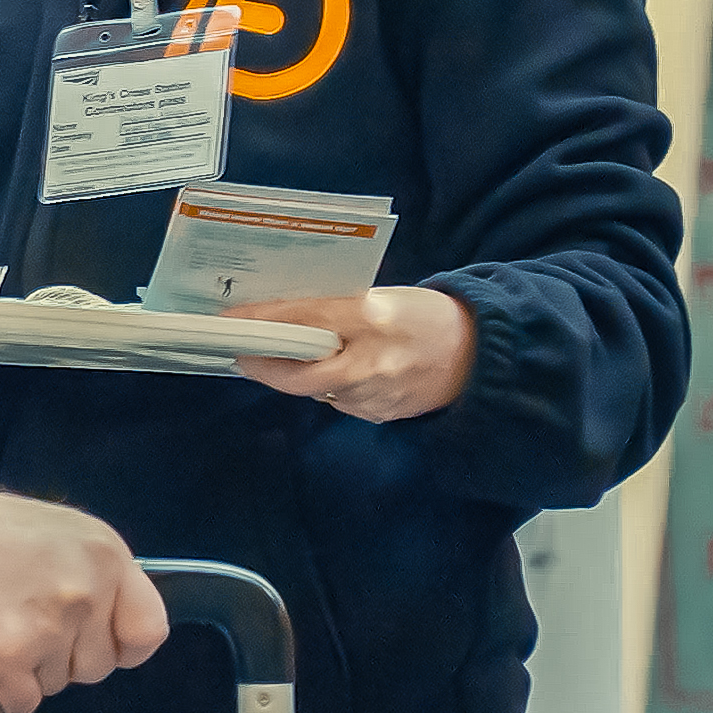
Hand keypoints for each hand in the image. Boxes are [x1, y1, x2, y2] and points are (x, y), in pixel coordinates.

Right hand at [0, 486, 168, 712]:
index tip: (101, 645)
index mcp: (105, 555)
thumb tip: (102, 610)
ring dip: (30, 670)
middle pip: (98, 664)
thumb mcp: (53, 529)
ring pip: (59, 684)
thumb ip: (87, 570)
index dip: (124, 645)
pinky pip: (24, 701)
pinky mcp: (11, 660)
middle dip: (65, 657)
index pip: (149, 628)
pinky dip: (4, 690)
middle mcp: (87, 593)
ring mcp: (50, 630)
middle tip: (27, 625)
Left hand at [231, 286, 476, 423]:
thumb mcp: (383, 298)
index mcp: (371, 318)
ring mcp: (378, 394)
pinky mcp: (383, 414)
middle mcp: (372, 361)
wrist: (481, 355)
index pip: (303, 320)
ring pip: (317, 391)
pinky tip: (322, 374)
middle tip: (242, 353)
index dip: (263, 322)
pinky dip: (325, 389)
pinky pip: (339, 403)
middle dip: (265, 366)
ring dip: (293, 377)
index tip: (231, 322)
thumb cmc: (427, 316)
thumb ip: (337, 308)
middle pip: (300, 375)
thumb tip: (286, 316)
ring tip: (276, 359)